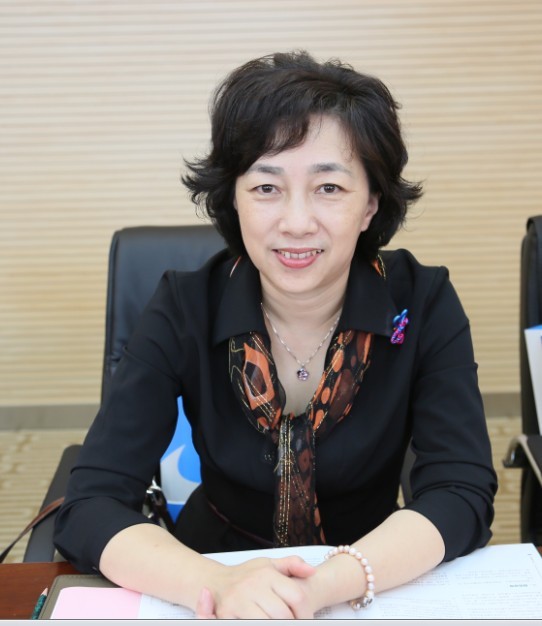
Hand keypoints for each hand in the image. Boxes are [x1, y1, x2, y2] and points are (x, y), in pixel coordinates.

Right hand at [196, 556, 315, 618]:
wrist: (214, 582)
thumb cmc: (246, 575)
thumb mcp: (268, 564)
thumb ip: (291, 565)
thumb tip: (312, 571)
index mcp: (266, 573)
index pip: (297, 596)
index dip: (305, 612)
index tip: (305, 618)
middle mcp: (253, 585)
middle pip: (284, 615)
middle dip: (292, 623)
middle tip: (294, 623)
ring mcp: (239, 600)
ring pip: (269, 623)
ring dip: (277, 625)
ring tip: (279, 623)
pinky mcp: (227, 614)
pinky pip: (252, 625)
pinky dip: (261, 625)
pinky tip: (264, 622)